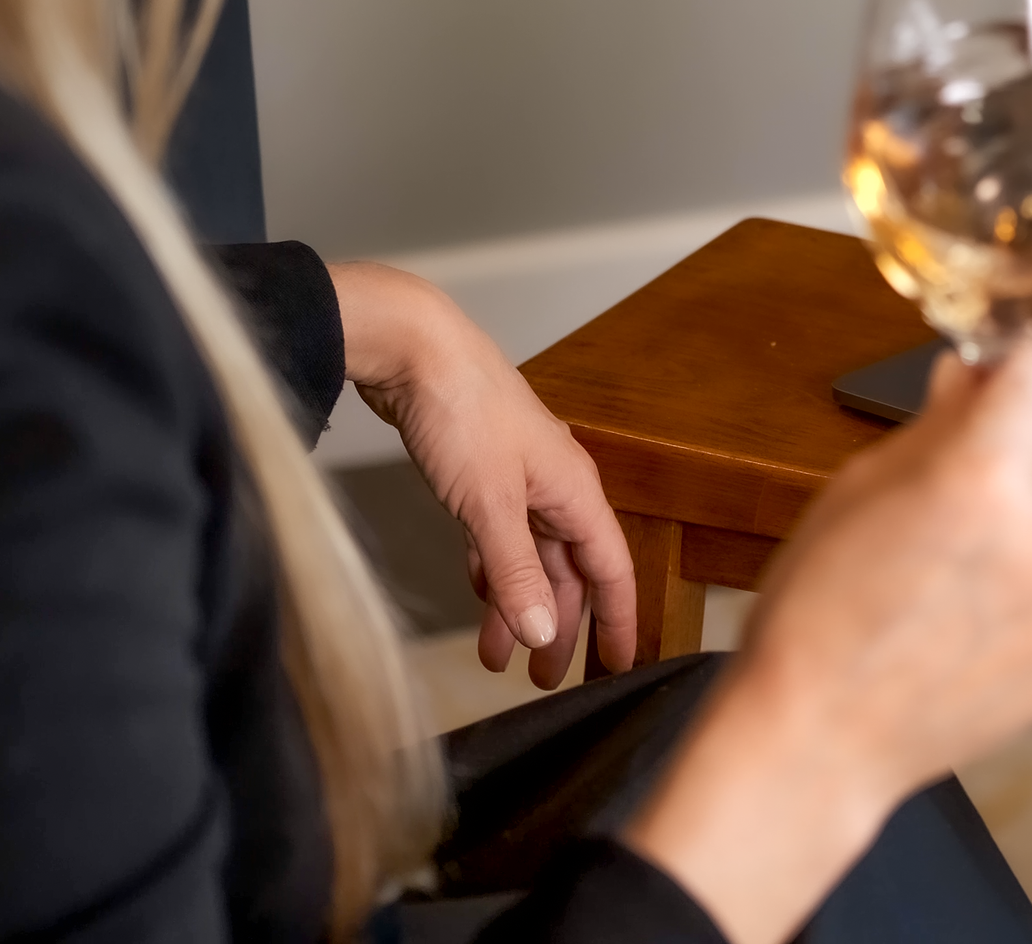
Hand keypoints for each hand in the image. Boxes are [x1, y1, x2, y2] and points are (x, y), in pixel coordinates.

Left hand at [329, 262, 635, 686]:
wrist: (412, 349)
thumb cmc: (462, 411)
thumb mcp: (489, 505)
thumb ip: (516, 573)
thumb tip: (545, 633)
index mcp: (575, 492)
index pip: (612, 569)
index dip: (618, 621)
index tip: (619, 668)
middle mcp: (556, 488)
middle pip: (570, 572)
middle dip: (559, 627)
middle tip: (543, 681)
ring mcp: (519, 481)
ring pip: (530, 558)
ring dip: (518, 606)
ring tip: (499, 656)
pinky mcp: (481, 475)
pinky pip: (498, 539)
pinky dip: (492, 572)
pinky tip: (480, 598)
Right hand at [622, 342, 1031, 943]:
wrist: (817, 740)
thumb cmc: (814, 614)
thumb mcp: (854, 490)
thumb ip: (931, 427)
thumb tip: (969, 379)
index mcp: (981, 475)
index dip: (1009, 375)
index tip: (992, 385)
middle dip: (1004, 471)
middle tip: (937, 520)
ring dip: (1023, 540)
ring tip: (946, 589)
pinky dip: (1030, 609)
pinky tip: (967, 635)